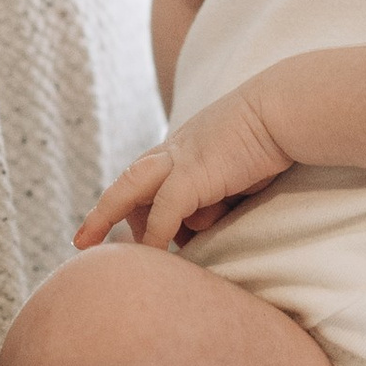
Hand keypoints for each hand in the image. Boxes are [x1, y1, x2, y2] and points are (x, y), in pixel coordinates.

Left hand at [77, 87, 292, 252]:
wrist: (284, 110)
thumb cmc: (272, 138)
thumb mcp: (239, 168)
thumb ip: (220, 191)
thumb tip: (209, 220)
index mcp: (186, 147)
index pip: (149, 176)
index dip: (134, 202)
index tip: (125, 226)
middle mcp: (175, 151)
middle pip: (128, 181)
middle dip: (103, 211)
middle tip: (81, 239)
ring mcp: (180, 160)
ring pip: (130, 190)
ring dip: (108, 218)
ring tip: (92, 245)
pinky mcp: (192, 174)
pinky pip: (164, 213)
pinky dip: (154, 237)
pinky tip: (148, 255)